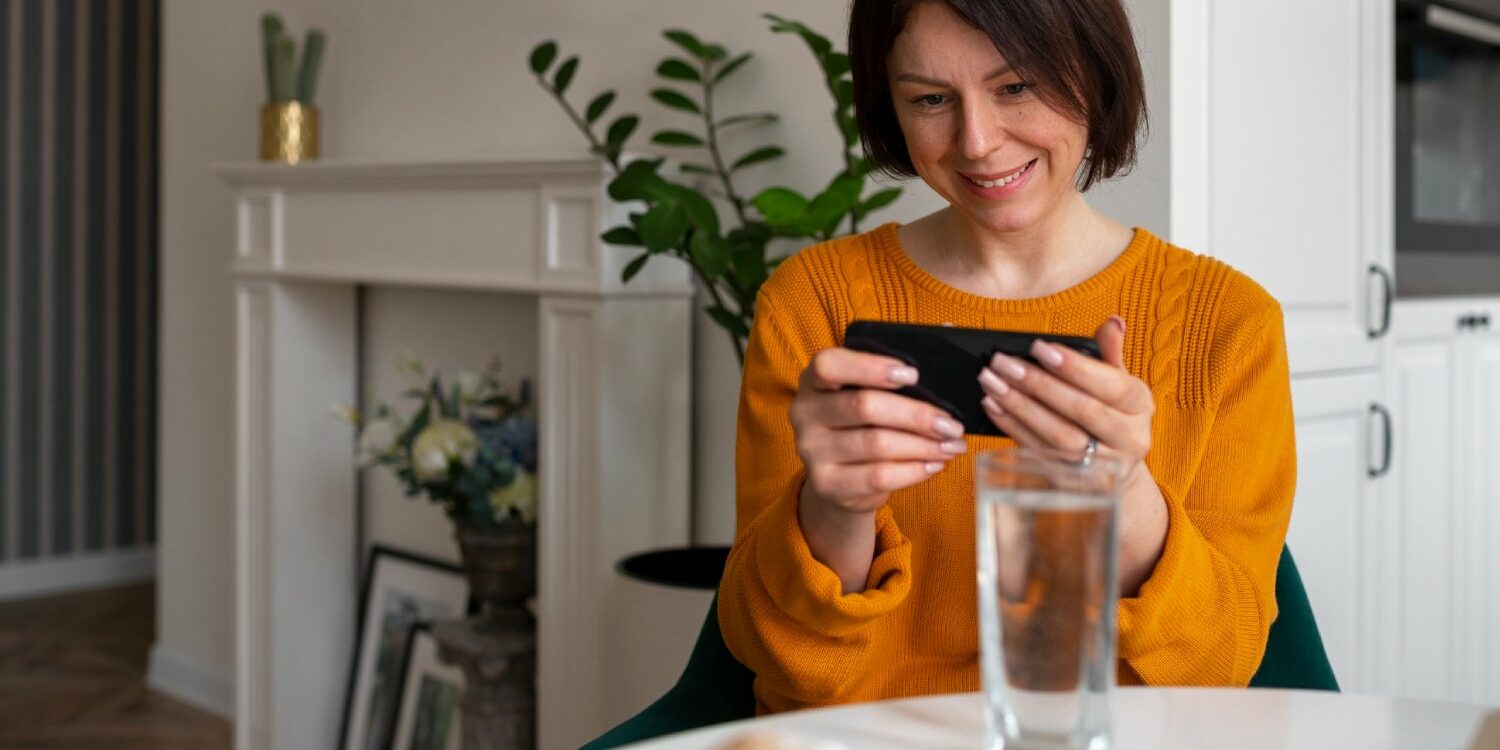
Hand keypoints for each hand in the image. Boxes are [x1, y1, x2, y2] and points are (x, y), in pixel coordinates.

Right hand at [790, 347, 966, 591]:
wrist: (838, 481)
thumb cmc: (861, 426)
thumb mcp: (868, 393)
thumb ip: (898, 366)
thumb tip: (950, 331)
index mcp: (814, 381)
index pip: (830, 365)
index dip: (871, 367)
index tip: (913, 375)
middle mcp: (805, 413)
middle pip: (864, 406)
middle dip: (916, 415)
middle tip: (951, 424)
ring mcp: (812, 451)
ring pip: (877, 444)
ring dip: (923, 445)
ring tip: (951, 445)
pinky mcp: (827, 484)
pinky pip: (879, 476)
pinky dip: (913, 470)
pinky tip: (934, 464)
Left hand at [976, 316, 1167, 594]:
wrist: (1114, 472)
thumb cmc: (1110, 413)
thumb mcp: (1118, 383)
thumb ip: (1110, 353)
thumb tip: (1112, 322)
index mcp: (1141, 406)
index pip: (1110, 384)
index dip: (1075, 366)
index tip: (1039, 347)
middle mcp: (1128, 439)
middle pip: (1080, 410)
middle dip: (1038, 384)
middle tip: (1002, 362)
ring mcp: (1100, 465)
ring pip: (1056, 435)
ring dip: (1019, 406)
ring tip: (990, 382)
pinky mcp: (1072, 481)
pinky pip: (1037, 452)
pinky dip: (1011, 427)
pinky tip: (992, 405)